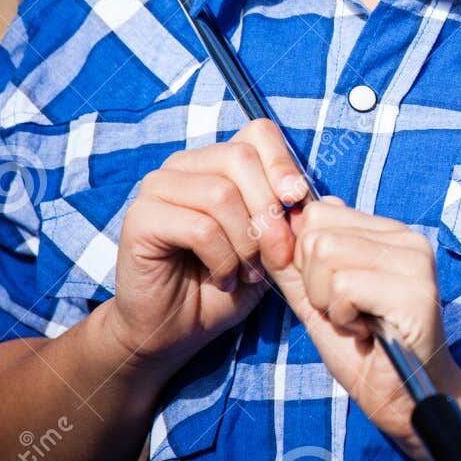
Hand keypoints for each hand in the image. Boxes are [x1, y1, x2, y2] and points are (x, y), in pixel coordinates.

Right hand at [103, 118, 308, 371]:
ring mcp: (157, 188)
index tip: (298, 199)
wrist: (182, 326)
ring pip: (221, 193)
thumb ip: (291, 216)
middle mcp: (184, 165)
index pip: (257, 133)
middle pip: (240, 157)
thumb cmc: (231, 281)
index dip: (283, 163)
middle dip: (270, 211)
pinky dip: (222, 259)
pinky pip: (199, 227)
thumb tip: (321, 198)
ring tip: (249, 271)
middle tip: (279, 255)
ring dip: (247, 242)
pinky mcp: (139, 218)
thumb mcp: (273, 245)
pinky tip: (223, 278)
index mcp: (219, 161)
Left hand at [265, 195, 460, 460]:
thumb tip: (270, 221)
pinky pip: (344, 286)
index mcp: (388, 233)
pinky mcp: (415, 292)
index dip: (304, 259)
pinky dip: (342, 317)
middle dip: (314, 283)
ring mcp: (415, 262)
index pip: (317, 213)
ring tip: (357, 321)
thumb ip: (293, 262)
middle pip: (316, 234)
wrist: (404, 399)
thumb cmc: (363, 352)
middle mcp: (407, 238)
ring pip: (325, 253)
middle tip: (346, 312)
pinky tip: (367, 332)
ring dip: (326, 301)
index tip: (332, 295)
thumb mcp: (315, 300)